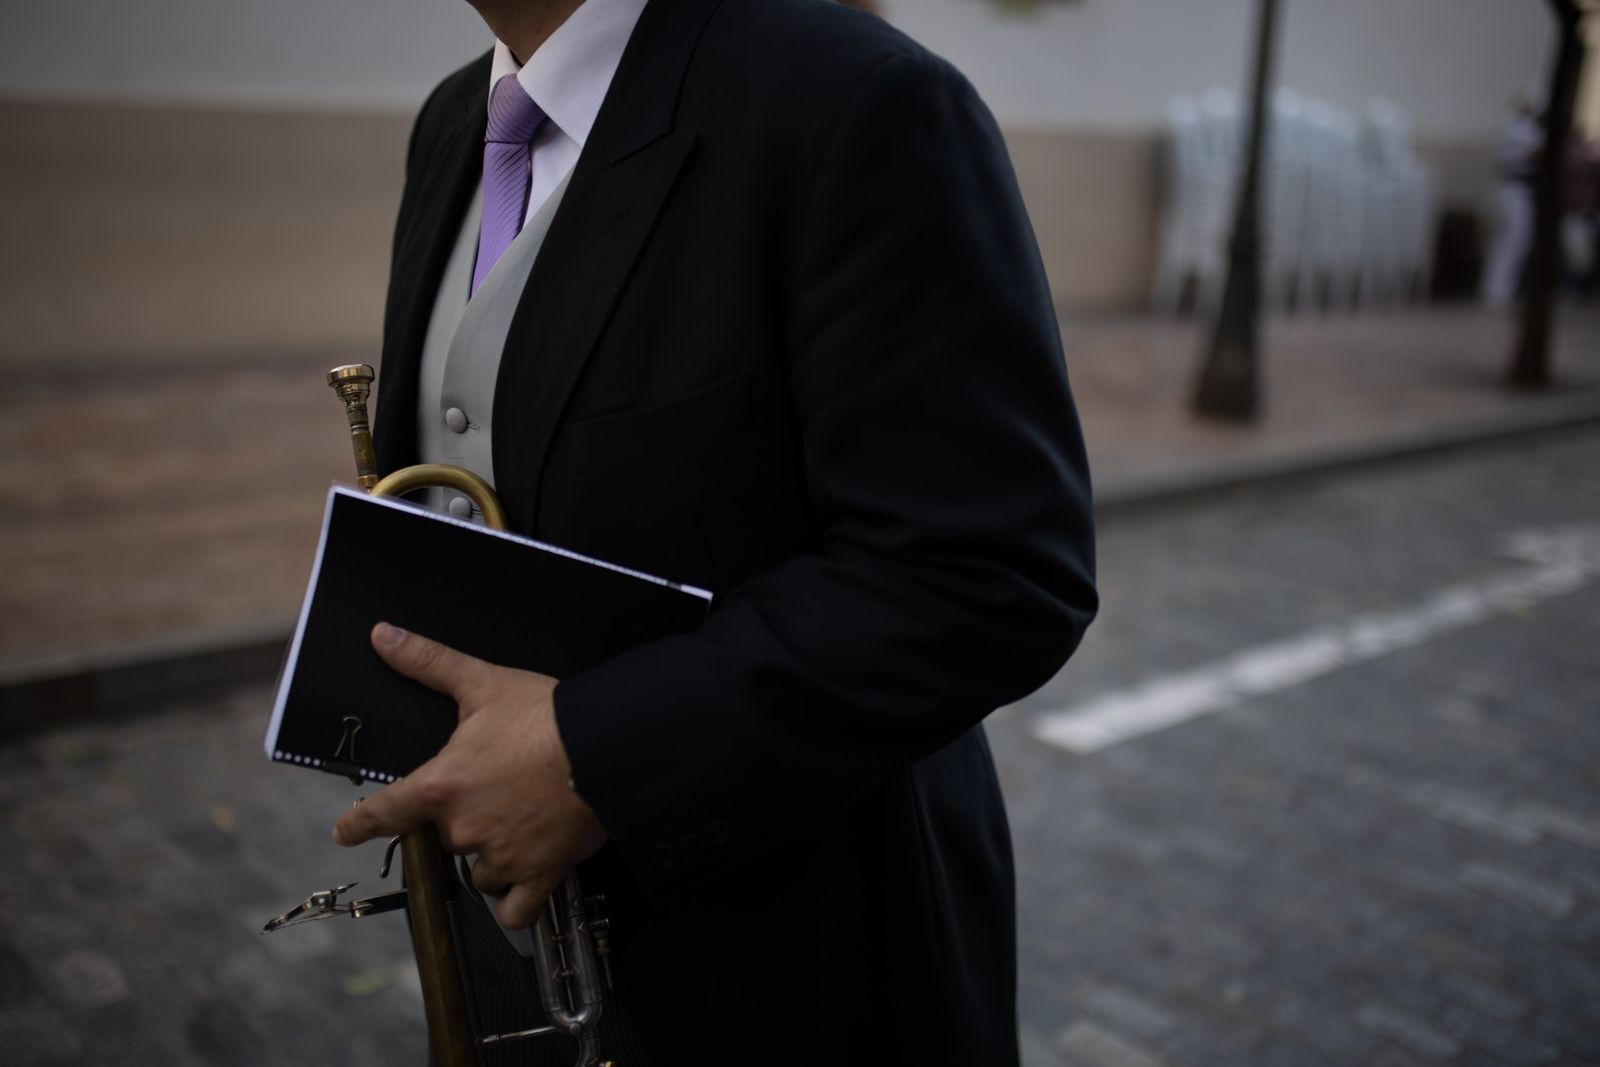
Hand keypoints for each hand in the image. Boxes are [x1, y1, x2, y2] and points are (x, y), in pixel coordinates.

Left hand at [331, 622, 607, 928]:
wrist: (607, 748)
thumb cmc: (546, 717)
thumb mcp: (483, 683)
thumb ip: (428, 662)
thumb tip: (383, 637)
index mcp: (441, 786)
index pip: (382, 814)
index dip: (359, 825)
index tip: (346, 833)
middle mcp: (463, 829)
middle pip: (444, 839)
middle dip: (462, 822)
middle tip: (492, 797)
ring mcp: (501, 857)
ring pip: (478, 874)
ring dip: (489, 859)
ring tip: (514, 831)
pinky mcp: (539, 874)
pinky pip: (515, 910)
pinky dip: (514, 904)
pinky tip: (521, 888)